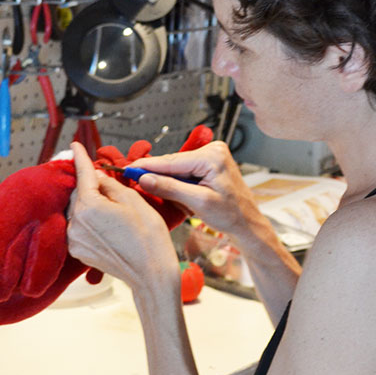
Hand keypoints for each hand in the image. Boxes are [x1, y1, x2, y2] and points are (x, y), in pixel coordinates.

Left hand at [67, 142, 179, 290]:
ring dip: (90, 205)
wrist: (151, 273)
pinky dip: (88, 222)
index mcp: (89, 206)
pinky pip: (78, 228)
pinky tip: (107, 226)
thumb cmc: (148, 238)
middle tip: (110, 187)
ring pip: (78, 211)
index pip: (83, 174)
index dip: (80, 157)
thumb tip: (99, 177)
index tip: (75, 145)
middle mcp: (76, 222)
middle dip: (91, 186)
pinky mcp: (79, 251)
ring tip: (113, 211)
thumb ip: (111, 185)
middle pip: (79, 194)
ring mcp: (75, 239)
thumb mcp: (134, 201)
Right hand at [131, 141, 264, 241]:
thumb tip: (146, 179)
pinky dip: (178, 183)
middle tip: (137, 184)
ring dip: (169, 182)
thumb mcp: (198, 202)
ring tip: (168, 197)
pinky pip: (186, 171)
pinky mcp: (210, 164)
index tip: (129, 170)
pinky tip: (179, 195)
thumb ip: (170, 188)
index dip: (148, 166)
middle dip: (157, 175)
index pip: (172, 161)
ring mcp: (212, 156)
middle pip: (174, 163)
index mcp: (212, 157)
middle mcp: (213, 151)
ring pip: (178, 168)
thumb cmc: (231, 215)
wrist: (246, 223)